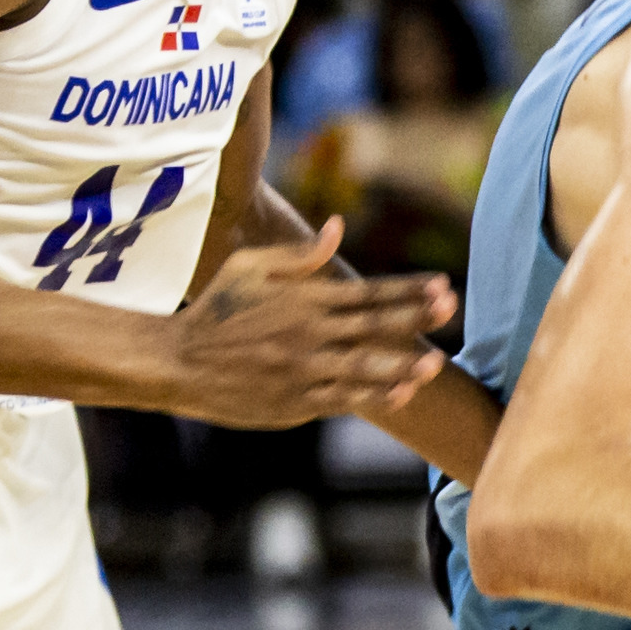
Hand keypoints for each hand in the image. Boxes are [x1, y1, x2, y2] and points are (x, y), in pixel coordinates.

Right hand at [168, 218, 451, 427]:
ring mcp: (305, 371)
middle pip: (375, 325)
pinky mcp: (296, 403)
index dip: (409, 290)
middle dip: (416, 317)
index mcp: (304, 299)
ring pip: (365, 367)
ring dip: (404, 364)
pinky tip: (402, 393)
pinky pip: (345, 399)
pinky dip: (376, 396)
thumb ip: (300, 254)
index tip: (442, 285)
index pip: (369, 292)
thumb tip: (340, 226)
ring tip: (436, 362)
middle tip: (451, 310)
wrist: (179, 362)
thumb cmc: (215, 309)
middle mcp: (310, 334)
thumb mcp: (251, 267)